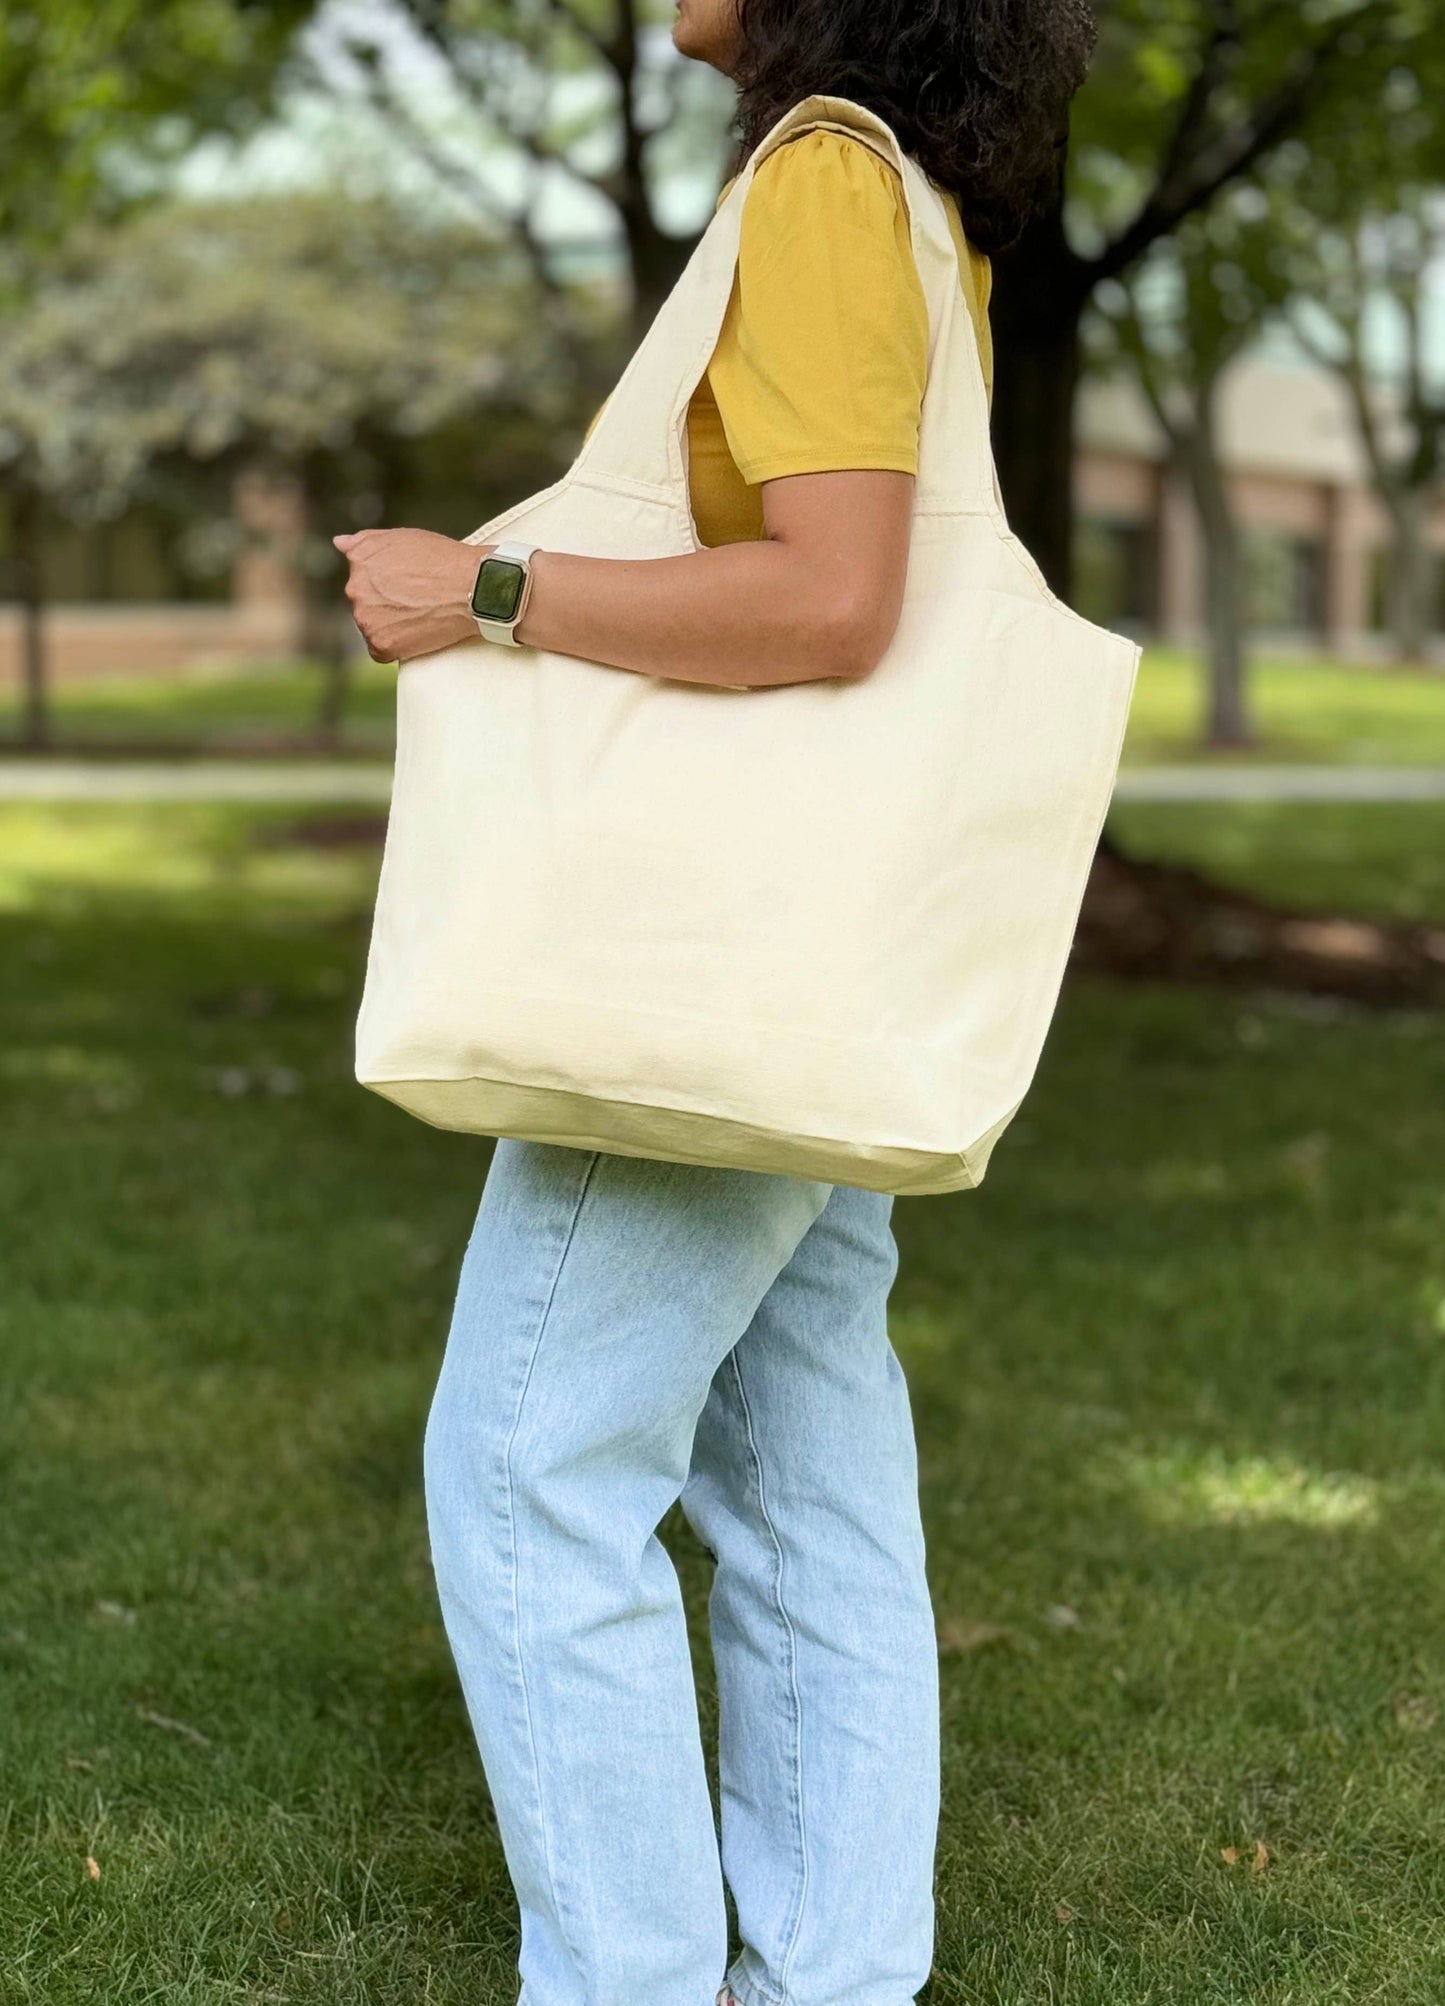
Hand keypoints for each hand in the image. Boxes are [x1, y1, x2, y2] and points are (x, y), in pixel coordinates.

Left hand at [332, 528, 488, 663]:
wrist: (471, 588)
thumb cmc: (443, 559)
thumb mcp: (402, 538)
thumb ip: (365, 540)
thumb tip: (339, 543)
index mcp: (359, 559)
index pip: (362, 578)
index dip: (386, 584)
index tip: (408, 586)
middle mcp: (355, 588)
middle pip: (365, 604)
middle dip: (386, 605)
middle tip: (417, 601)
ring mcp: (366, 618)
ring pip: (372, 627)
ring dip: (390, 625)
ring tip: (420, 616)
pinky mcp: (381, 644)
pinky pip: (380, 651)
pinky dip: (395, 646)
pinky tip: (415, 633)